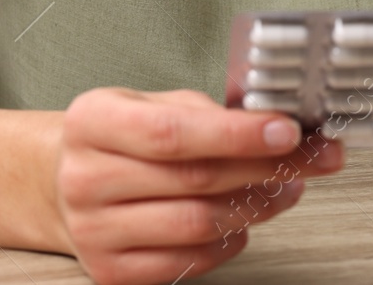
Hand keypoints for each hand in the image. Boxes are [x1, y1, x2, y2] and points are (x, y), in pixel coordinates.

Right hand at [54, 88, 345, 284]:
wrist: (62, 185)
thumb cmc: (118, 139)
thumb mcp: (148, 103)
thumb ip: (203, 112)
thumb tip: (272, 122)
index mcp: (92, 122)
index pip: (173, 133)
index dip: (237, 134)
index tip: (288, 131)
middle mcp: (86, 178)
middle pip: (194, 179)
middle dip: (265, 167)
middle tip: (310, 158)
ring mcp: (95, 231)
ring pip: (198, 224)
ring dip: (256, 206)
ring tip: (284, 187)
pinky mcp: (112, 271)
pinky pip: (188, 261)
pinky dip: (229, 241)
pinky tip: (243, 220)